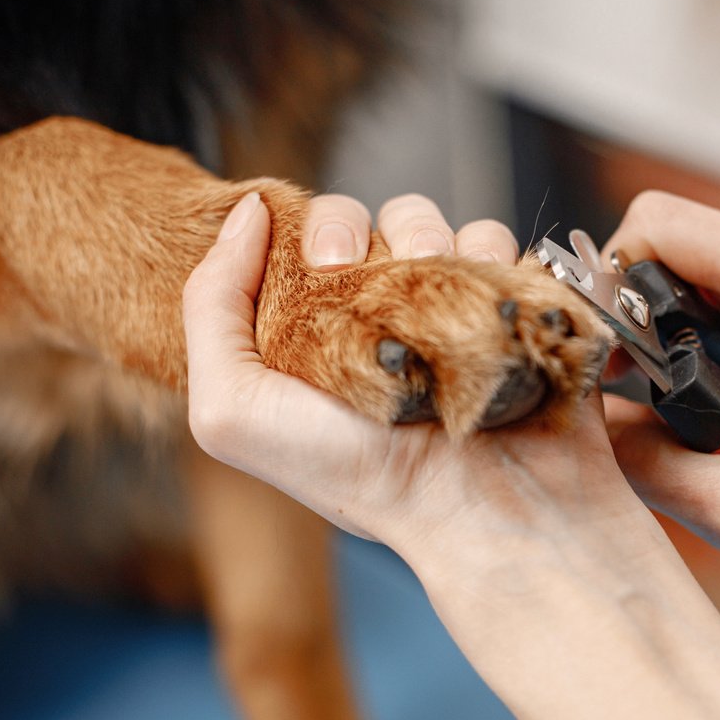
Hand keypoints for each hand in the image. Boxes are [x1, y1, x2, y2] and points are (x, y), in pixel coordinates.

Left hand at [183, 192, 645, 557]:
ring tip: (434, 297)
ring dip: (431, 237)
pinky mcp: (510, 310)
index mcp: (316, 337)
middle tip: (364, 271)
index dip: (310, 231)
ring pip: (434, 223)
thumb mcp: (232, 412)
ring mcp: (449, 314)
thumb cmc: (356, 475)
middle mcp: (382, 323)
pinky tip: (482, 299)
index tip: (322, 262)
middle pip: (365, 220)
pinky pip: (498, 246)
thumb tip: (249, 212)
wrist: (478, 508)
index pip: (303, 241)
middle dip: (361, 228)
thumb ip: (209, 307)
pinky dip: (491, 256)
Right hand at [601, 191, 719, 606]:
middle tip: (624, 382)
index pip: (665, 223)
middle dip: (642, 303)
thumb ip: (640, 458)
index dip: (610, 276)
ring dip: (681, 322)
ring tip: (668, 400)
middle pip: (695, 240)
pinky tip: (719, 401)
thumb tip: (591, 423)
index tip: (601, 345)